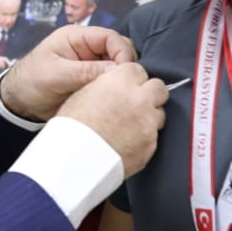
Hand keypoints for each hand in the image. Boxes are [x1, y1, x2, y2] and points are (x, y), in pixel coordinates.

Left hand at [0, 25, 138, 120]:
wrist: (18, 104)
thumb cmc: (30, 82)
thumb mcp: (56, 75)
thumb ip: (85, 71)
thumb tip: (116, 70)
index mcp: (77, 37)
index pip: (110, 37)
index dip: (122, 52)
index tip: (125, 71)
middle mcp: (87, 49)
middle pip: (119, 50)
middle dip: (126, 65)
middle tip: (126, 84)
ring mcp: (91, 66)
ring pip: (118, 67)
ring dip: (121, 78)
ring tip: (122, 93)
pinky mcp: (92, 82)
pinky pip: (110, 83)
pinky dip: (115, 89)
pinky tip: (117, 99)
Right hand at [55, 62, 166, 176]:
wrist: (75, 161)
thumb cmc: (72, 128)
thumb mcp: (81, 95)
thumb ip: (105, 85)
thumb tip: (113, 85)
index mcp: (121, 82)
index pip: (138, 70)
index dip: (131, 79)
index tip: (126, 87)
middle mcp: (140, 100)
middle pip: (158, 88)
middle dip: (149, 94)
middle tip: (135, 103)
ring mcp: (148, 124)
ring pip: (159, 114)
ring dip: (149, 117)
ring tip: (130, 126)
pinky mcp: (151, 146)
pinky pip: (153, 136)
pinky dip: (144, 138)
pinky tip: (127, 142)